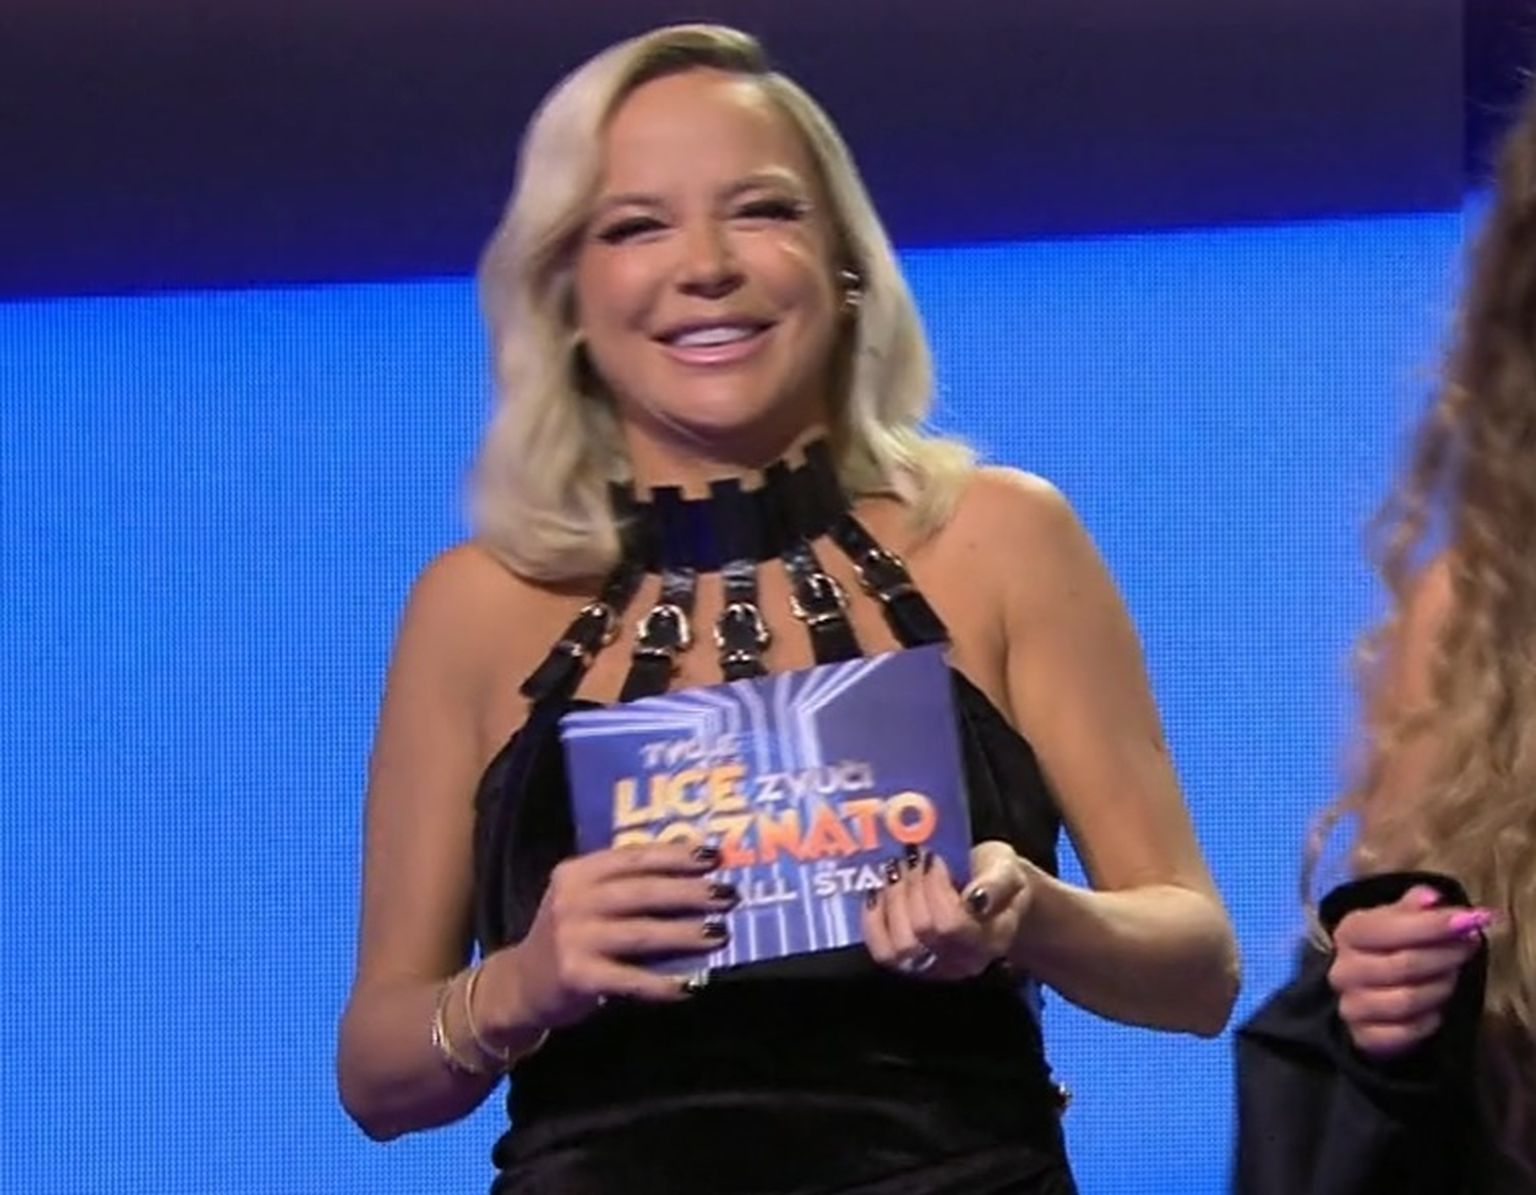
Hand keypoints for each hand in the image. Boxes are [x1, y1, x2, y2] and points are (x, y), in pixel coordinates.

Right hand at [487, 843, 738, 1030]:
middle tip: (728, 896)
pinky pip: (629, 979)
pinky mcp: (577, 977)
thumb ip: (625, 885)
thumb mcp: (585, 899)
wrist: (521, 986)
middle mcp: (572, 900)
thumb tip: (696, 876)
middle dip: (690, 892)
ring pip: (640, 933)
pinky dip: (661, 983)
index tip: (716, 856)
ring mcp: (573, 938)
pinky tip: (689, 985)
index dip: (677, 855)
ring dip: (685, 934)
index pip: (634, 857)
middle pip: (642, 891)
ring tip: (720, 934)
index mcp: (577, 872)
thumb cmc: (570, 936)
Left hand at [862, 840, 1033, 980]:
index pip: (952, 924)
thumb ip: (996, 884)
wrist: (996, 899)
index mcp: (992, 937)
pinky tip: (877, 892)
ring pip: (899, 946)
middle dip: (912, 886)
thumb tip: (976, 898)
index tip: (934, 858)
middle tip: (911, 857)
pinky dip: (873, 921)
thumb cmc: (1000, 880)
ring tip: (896, 871)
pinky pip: (883, 953)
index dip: (934, 887)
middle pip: (922, 931)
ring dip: (892, 901)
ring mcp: (936, 967)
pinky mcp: (912, 966)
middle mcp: (963, 961)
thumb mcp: (1008, 870)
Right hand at [1328, 885, 1492, 1058]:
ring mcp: (1350, 1005)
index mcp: (1348, 933)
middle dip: (1444, 956)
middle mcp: (1343, 969)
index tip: (1470, 920)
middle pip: (1403, 964)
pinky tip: (1436, 1010)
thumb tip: (1431, 896)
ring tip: (1451, 978)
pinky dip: (1429, 1021)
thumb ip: (1413, 908)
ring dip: (1439, 988)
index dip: (1431, 925)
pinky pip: (1407, 1031)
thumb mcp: (1397, 922)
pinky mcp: (1363, 1037)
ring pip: (1407, 1000)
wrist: (1368, 996)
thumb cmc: (1389, 951)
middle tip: (1468, 947)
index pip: (1388, 927)